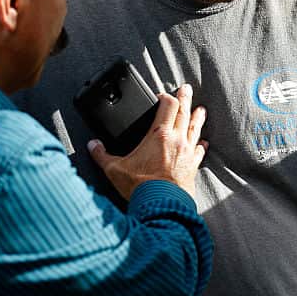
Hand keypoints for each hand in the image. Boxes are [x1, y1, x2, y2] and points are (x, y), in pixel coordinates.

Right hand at [88, 84, 207, 198]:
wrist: (161, 207)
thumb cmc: (141, 187)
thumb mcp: (115, 169)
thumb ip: (102, 155)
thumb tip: (92, 145)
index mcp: (159, 135)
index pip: (168, 106)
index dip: (165, 97)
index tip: (161, 95)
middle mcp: (177, 140)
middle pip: (184, 112)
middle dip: (185, 99)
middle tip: (186, 89)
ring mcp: (187, 153)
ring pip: (195, 129)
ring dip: (197, 118)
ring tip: (201, 109)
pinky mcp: (193, 166)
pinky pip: (200, 151)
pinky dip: (201, 145)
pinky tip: (204, 143)